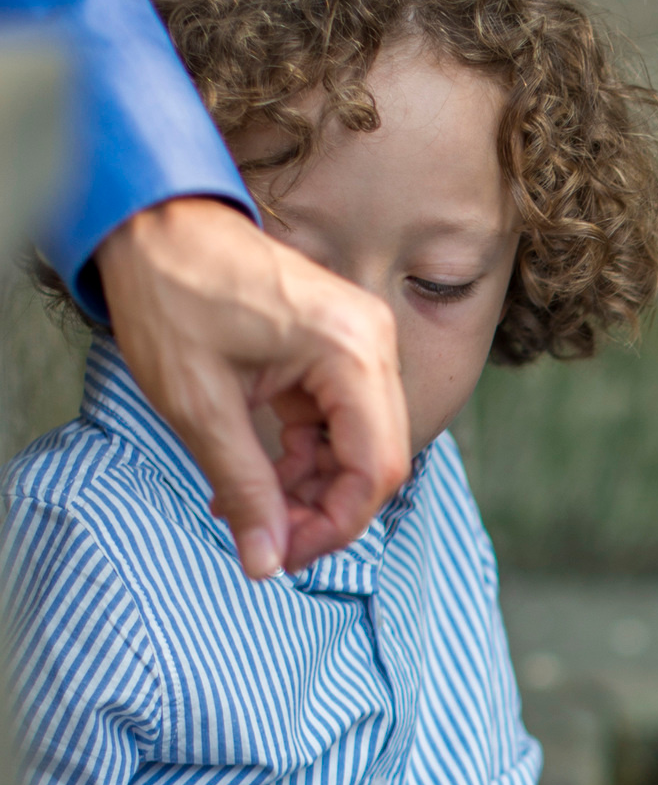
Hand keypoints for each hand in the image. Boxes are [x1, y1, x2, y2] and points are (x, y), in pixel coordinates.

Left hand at [98, 197, 410, 579]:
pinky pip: (340, 422)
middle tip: (266, 541)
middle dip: (323, 510)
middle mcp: (372, 344)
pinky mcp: (341, 348)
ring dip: (311, 486)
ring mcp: (361, 343)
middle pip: (376, 459)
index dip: (336, 524)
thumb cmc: (171, 294)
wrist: (154, 224)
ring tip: (248, 506)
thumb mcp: (199, 404)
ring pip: (360, 445)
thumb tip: (267, 560)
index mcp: (351, 350)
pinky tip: (256, 472)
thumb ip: (244, 486)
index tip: (284, 555)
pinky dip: (304, 456)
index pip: (376, 465)